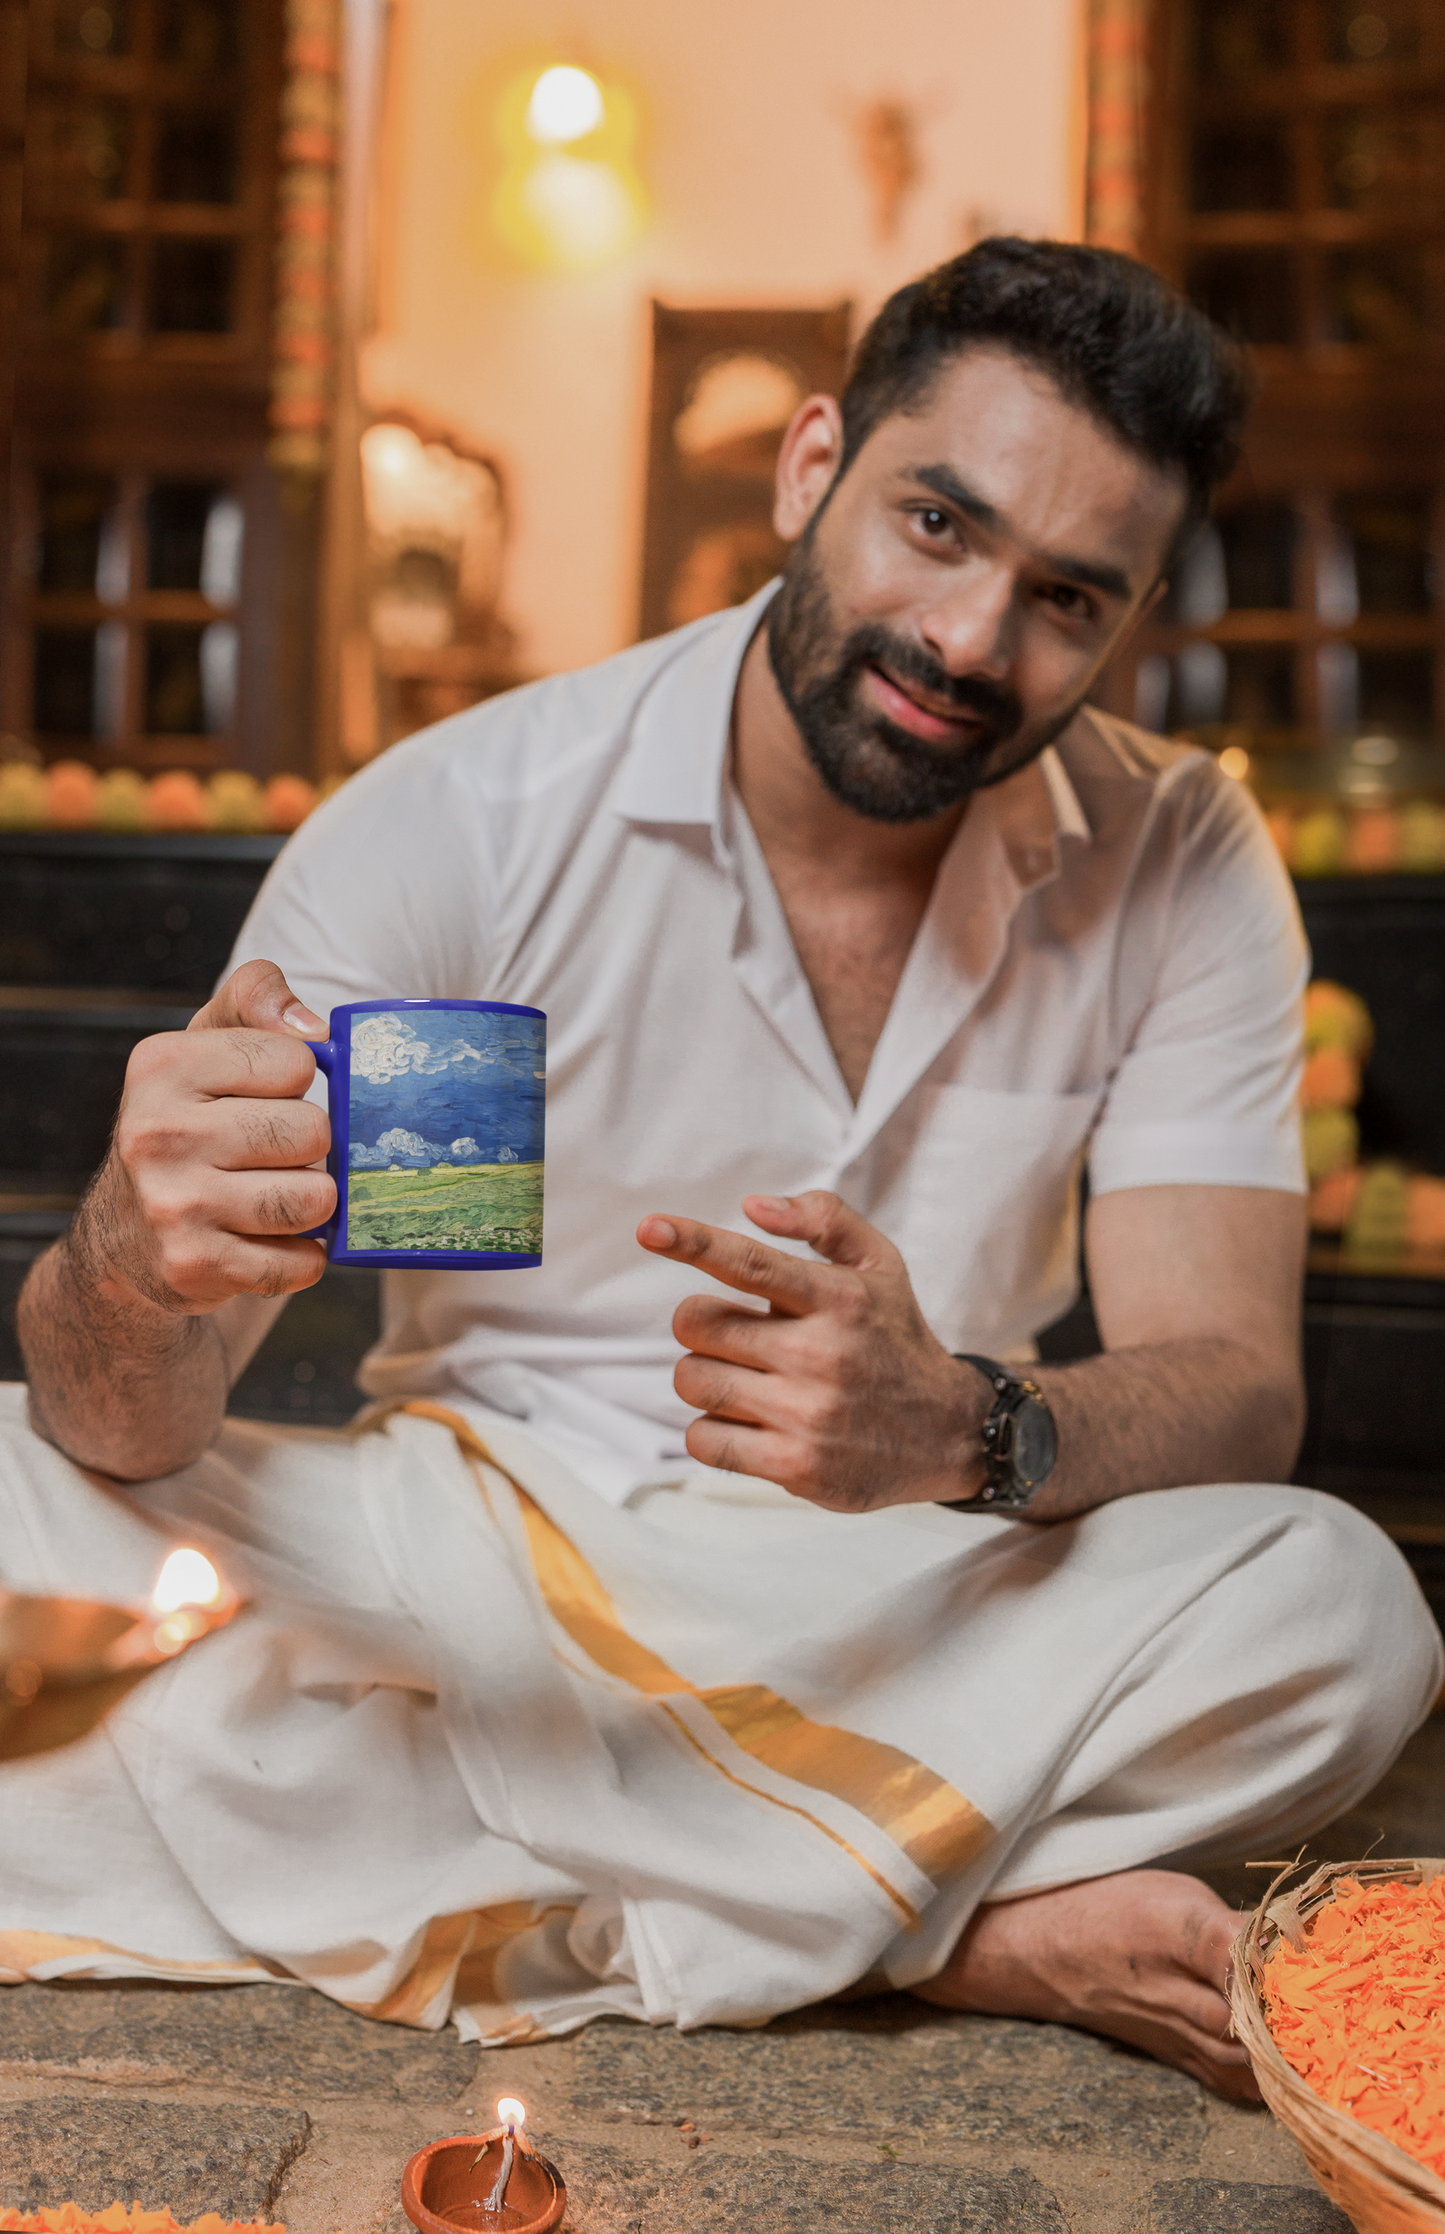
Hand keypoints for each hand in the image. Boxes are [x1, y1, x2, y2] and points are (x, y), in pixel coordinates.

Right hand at [87, 959, 335, 1315]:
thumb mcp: (204, 1045)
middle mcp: (156, 1133)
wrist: (123, 1238)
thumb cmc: (187, 1123)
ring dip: (311, 1204)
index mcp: (161, 1066)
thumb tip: (312, 1028)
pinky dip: (300, 1257)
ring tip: (274, 1196)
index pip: (297, 1062)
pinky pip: (302, 1263)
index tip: (262, 1098)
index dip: (295, 1084)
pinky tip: (265, 1241)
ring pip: (316, 1199)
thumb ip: (256, 998)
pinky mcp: (194, 1267)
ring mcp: (173, 1205)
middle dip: (309, 1147)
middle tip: (272, 1156)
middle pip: (312, 1132)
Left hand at [636, 1190, 985, 1510]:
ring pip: (692, 1380)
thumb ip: (823, 1219)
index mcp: (838, 1298)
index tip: (649, 1229)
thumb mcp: (880, 1264)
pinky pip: (702, 1440)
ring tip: (749, 1381)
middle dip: (702, 1326)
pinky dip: (712, 1431)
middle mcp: (821, 1354)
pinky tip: (751, 1424)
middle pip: (697, 1324)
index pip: (750, 1262)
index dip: (692, 1241)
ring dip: (706, 1377)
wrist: (949, 1434)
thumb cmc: (896, 1339)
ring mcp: (807, 1414)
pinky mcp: (795, 1467)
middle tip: (737, 1336)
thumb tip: (753, 1205)